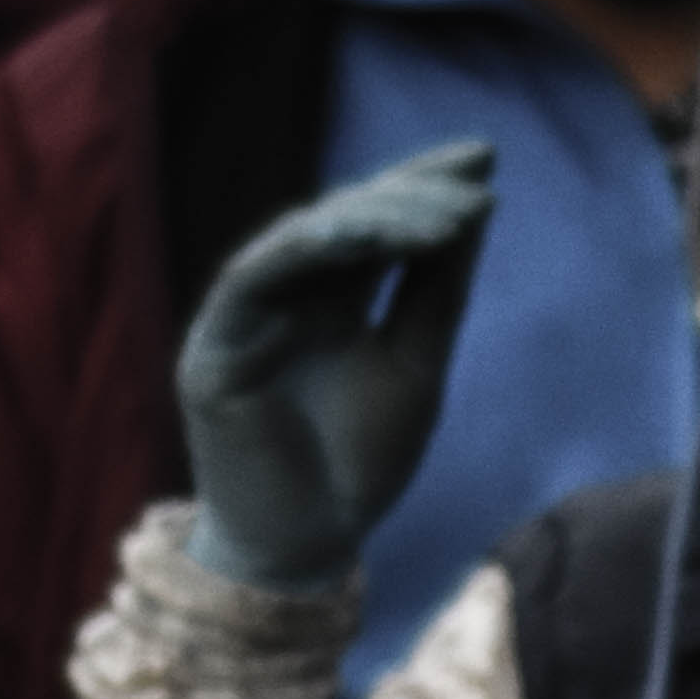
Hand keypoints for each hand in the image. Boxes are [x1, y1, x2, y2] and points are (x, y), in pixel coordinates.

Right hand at [177, 141, 496, 593]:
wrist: (313, 541)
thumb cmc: (361, 461)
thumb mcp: (418, 362)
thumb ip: (436, 289)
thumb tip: (477, 205)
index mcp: (330, 301)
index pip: (376, 225)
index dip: (422, 185)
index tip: (485, 157)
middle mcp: (285, 298)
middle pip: (343, 219)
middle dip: (409, 193)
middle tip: (474, 182)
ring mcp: (245, 316)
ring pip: (302, 238)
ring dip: (373, 217)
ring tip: (445, 217)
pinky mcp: (214, 345)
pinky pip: (256, 276)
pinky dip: (311, 248)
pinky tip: (371, 235)